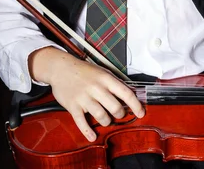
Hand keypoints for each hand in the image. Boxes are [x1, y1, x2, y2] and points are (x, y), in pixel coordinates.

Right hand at [28, 46, 144, 141]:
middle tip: (118, 114)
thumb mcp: (102, 72)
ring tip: (106, 120)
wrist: (61, 68)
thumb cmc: (84, 71)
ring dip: (106, 122)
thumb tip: (130, 94)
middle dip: (120, 114)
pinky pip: (82, 122)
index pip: (126, 93)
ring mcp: (84, 98)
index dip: (136, 105)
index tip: (141, 113)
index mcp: (106, 78)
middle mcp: (96, 88)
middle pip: (115, 108)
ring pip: (102, 116)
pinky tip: (93, 136)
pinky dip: (88, 132)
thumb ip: (114, 83)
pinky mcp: (73, 106)